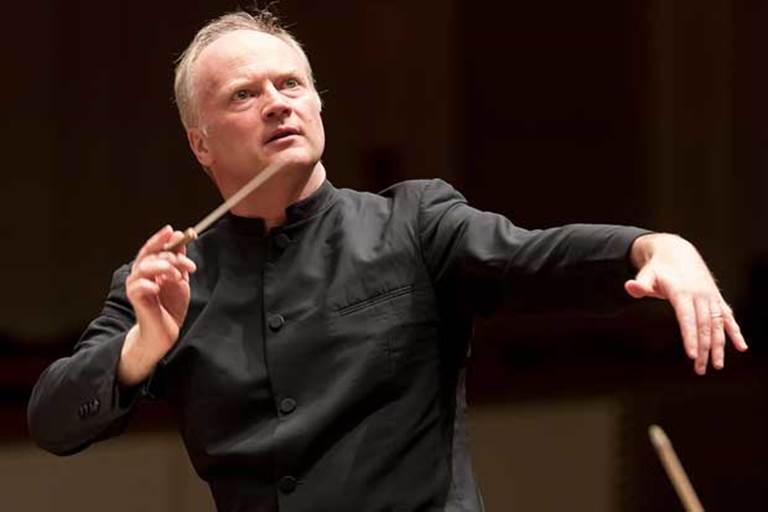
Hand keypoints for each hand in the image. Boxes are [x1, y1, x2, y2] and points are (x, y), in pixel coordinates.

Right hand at [118, 226, 196, 385]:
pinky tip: (158, 286)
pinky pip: (137, 286)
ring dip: (162, 267)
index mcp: (151, 269)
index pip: (153, 248)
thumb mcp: (179, 281)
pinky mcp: (136, 300)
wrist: (163, 333)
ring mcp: (137, 286)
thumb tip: (180, 241)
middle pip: (149, 255)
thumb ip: (179, 262)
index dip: (161, 239)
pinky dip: (148, 283)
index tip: (174, 232)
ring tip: (176, 276)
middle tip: (186, 264)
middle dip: (170, 255)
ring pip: (143, 267)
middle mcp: (141, 275)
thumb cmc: (169, 307)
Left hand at [625, 233, 747, 374]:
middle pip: (703, 326)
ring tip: (717, 366)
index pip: (687, 319)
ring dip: (719, 346)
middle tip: (700, 370)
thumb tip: (629, 287)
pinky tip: (741, 348)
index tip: (691, 355)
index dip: (690, 337)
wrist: (678, 252)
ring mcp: (710, 297)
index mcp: (682, 292)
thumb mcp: (646, 274)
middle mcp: (700, 295)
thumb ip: (640, 284)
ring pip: (717, 325)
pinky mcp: (716, 298)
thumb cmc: (658, 268)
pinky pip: (727, 317)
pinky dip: (734, 331)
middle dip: (703, 349)